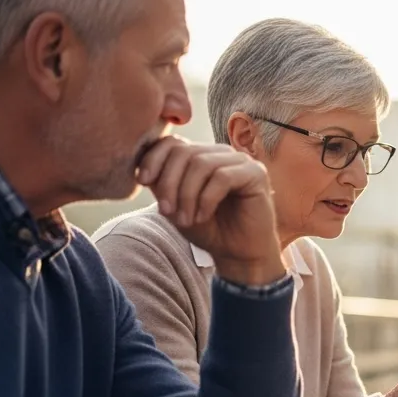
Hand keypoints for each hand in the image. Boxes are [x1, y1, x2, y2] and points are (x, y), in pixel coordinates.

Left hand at [136, 136, 284, 284]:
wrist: (238, 254)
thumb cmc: (210, 230)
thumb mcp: (176, 206)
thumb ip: (162, 184)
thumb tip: (141, 168)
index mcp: (202, 155)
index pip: (173, 142)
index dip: (154, 158)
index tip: (143, 181)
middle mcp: (221, 153)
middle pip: (185, 152)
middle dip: (169, 182)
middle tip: (166, 210)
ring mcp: (240, 161)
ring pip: (201, 164)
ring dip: (187, 194)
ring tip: (185, 220)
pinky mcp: (256, 173)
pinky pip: (223, 177)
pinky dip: (206, 199)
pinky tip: (203, 216)